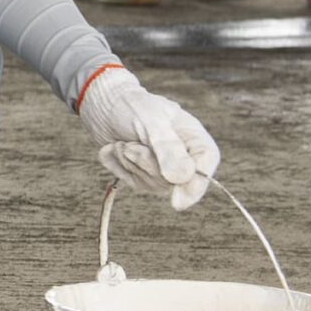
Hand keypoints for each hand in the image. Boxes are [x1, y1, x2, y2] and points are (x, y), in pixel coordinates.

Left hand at [79, 67, 219, 209]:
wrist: (104, 108)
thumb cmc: (131, 107)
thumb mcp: (149, 121)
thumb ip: (166, 147)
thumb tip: (183, 177)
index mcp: (193, 136)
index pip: (206, 161)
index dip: (196, 184)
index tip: (177, 202)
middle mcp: (185, 155)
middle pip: (176, 180)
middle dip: (146, 163)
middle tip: (130, 144)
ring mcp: (166, 169)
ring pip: (154, 184)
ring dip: (130, 162)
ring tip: (124, 143)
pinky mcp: (147, 176)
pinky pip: (136, 183)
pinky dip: (120, 166)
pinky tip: (117, 149)